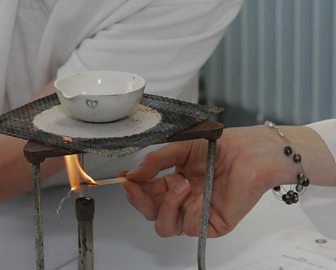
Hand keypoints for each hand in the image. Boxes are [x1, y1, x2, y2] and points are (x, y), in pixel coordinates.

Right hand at [122, 125, 300, 237]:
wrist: (249, 153)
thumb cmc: (220, 147)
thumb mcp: (180, 148)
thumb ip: (155, 161)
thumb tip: (132, 174)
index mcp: (172, 182)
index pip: (145, 194)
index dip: (132, 190)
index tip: (125, 179)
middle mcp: (181, 200)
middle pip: (150, 213)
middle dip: (141, 201)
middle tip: (139, 186)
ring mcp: (195, 213)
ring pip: (165, 226)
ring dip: (168, 206)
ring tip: (182, 185)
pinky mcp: (212, 224)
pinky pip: (189, 228)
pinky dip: (190, 213)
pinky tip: (198, 197)